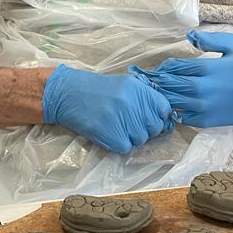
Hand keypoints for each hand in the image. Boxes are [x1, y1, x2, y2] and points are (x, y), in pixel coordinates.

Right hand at [42, 65, 173, 153]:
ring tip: (117, 127)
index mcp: (139, 89)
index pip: (164, 109)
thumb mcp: (125, 84)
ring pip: (141, 139)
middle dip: (145, 129)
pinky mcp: (110, 134)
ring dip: (131, 137)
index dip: (159, 116)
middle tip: (130, 124)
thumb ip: (144, 97)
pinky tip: (110, 134)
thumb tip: (163, 114)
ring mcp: (122, 120)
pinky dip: (119, 144)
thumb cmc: (97, 89)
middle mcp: (133, 103)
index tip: (150, 118)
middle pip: (154, 127)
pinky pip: (126, 147)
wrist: (68, 94)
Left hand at [129, 30, 232, 127]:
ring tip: (151, 94)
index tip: (157, 66)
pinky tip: (169, 107)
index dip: (168, 67)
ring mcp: (215, 108)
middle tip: (145, 81)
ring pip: (182, 105)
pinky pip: (190, 119)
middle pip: (179, 88)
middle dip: (161, 84)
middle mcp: (215, 91)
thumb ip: (212, 40)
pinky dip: (176, 113)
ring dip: (165, 99)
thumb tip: (189, 36)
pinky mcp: (216, 120)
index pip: (185, 68)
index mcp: (220, 69)